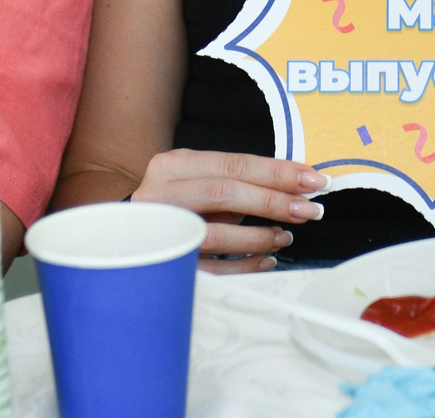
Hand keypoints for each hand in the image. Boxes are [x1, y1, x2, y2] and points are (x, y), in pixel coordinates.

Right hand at [129, 149, 327, 270]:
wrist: (121, 237)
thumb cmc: (173, 205)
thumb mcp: (196, 183)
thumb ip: (235, 184)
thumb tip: (294, 189)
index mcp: (172, 166)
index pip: (232, 164)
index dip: (276, 171)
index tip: (313, 179)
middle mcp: (160, 194)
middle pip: (224, 193)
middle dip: (273, 201)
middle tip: (311, 210)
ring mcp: (158, 232)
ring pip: (215, 234)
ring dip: (258, 236)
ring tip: (286, 237)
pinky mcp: (162, 266)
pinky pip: (210, 269)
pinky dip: (243, 266)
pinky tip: (267, 261)